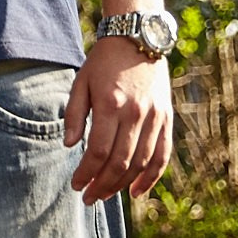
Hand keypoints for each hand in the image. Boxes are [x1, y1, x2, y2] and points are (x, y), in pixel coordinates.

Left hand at [66, 38, 173, 203]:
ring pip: (141, 163)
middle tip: (88, 197)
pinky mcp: (167, 119)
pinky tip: (137, 191)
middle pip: (119, 162)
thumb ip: (74, 114)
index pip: (97, 151)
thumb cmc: (103, 62)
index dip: (86, 173)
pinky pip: (162, 155)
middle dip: (102, 184)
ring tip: (105, 195)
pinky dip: (151, 177)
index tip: (76, 184)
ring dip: (122, 184)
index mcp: (110, 104)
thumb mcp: (81, 82)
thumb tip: (70, 145)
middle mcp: (135, 114)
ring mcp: (154, 118)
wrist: (138, 40)